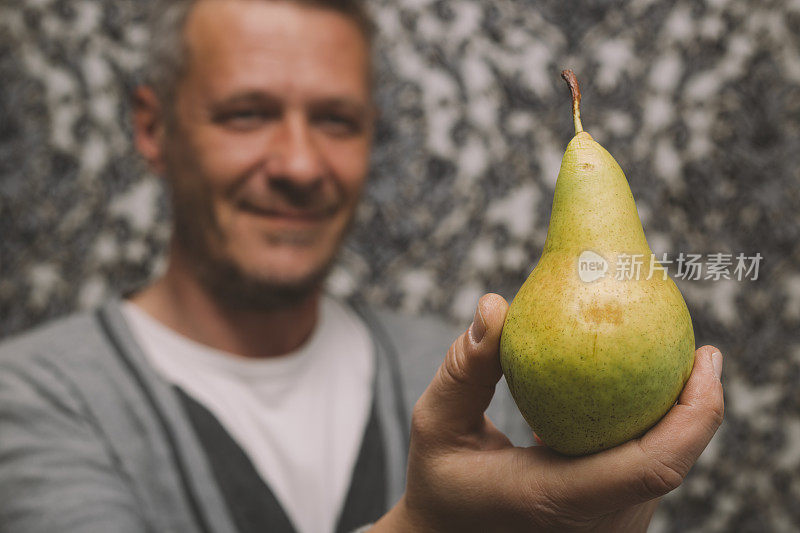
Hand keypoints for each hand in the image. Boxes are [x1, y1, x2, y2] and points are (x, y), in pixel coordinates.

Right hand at [372, 293, 723, 532]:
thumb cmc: (440, 481)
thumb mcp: (436, 421)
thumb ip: (465, 367)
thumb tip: (495, 305)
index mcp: (556, 499)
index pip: (652, 464)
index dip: (694, 413)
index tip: (706, 357)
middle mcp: (593, 524)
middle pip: (670, 464)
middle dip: (695, 405)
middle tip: (695, 348)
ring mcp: (603, 528)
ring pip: (661, 470)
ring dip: (676, 419)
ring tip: (671, 364)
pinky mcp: (605, 522)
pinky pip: (644, 474)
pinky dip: (651, 433)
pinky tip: (638, 396)